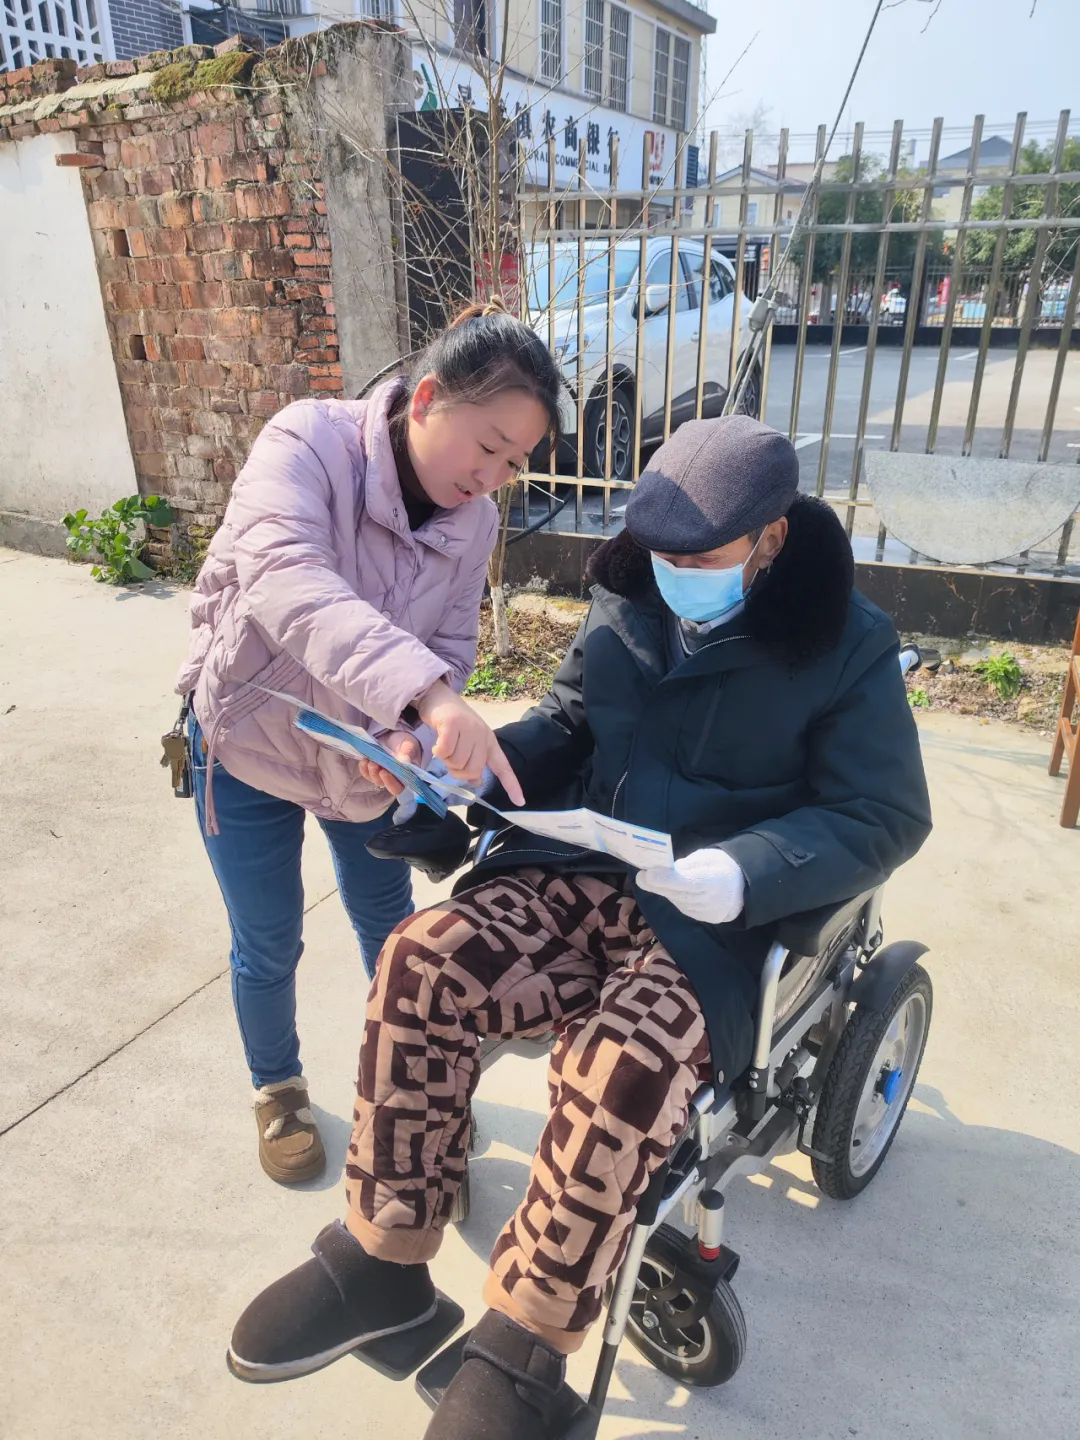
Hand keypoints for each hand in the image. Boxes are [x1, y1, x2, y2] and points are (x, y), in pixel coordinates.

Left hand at [357, 731, 420, 796]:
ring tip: (369, 760)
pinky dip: (363, 768)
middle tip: (374, 764)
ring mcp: (381, 774)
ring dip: (370, 771)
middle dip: (376, 775)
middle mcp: (393, 778)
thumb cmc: (405, 742)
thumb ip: (407, 753)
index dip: (390, 783)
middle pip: (383, 784)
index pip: (397, 787)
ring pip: (373, 779)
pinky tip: (364, 760)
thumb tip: (403, 762)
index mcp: (405, 775)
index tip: (383, 772)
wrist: (394, 735)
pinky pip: (366, 773)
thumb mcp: (409, 744)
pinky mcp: (372, 769)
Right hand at [415, 680, 525, 807]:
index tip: (520, 802)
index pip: (503, 766)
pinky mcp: (453, 723)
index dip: (511, 785)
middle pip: (473, 770)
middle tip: (449, 759)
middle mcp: (482, 734)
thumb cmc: (450, 722)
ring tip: (442, 748)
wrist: (437, 696)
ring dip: (445, 761)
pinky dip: (438, 752)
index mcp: (488, 741)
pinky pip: (445, 751)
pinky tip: (436, 744)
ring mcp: (469, 728)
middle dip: (458, 771)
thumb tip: (476, 782)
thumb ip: (472, 761)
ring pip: (457, 762)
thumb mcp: (465, 743)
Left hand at [637, 847, 745, 924]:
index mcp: (717, 880)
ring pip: (679, 902)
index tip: (647, 873)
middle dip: (658, 885)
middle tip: (641, 876)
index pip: (688, 882)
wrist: (742, 887)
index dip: (666, 879)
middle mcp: (713, 901)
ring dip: (664, 891)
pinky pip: (683, 907)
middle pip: (680, 894)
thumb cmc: (720, 866)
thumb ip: (687, 865)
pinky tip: (671, 890)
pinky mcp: (704, 919)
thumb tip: (663, 869)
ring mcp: (708, 913)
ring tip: (653, 879)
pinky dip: (674, 898)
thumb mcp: (706, 858)